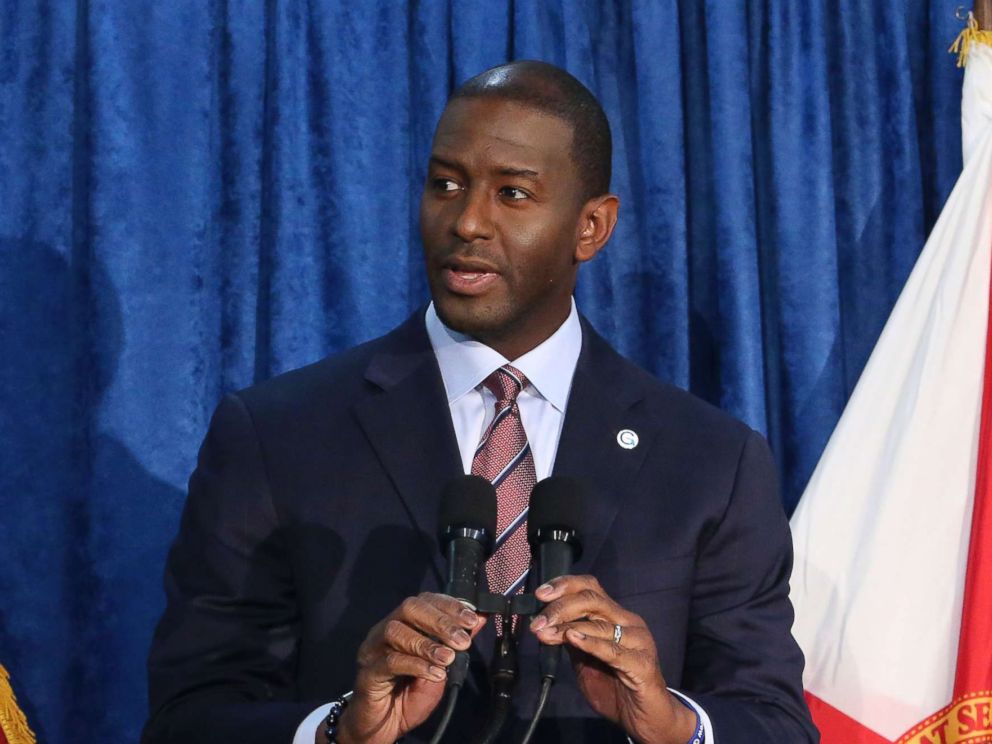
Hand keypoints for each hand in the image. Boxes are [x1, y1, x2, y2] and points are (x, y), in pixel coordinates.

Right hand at [331, 593, 485, 743]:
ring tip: (448, 658)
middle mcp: (386, 630)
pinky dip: (417, 665)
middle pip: (409, 608)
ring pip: (396, 631)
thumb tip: (479, 619)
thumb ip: (455, 643)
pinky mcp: (368, 672)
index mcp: (404, 624)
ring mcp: (373, 649)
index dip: (449, 605)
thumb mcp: (441, 667)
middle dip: (440, 621)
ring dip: (427, 643)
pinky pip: (390, 661)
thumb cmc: (411, 695)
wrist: (385, 726)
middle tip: (462, 640)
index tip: (471, 619)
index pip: (425, 601)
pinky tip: (434, 673)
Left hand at [529, 575, 696, 743]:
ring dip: (567, 628)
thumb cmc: (616, 689)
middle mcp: (629, 622)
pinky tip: (572, 639)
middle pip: (592, 600)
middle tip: (537, 623)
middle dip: (560, 607)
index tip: (540, 594)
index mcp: (616, 616)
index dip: (564, 585)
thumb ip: (571, 642)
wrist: (646, 720)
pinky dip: (591, 643)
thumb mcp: (585, 662)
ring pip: (600, 624)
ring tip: (544, 635)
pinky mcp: (642, 664)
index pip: (590, 587)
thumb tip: (545, 624)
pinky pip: (613, 651)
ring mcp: (638, 641)